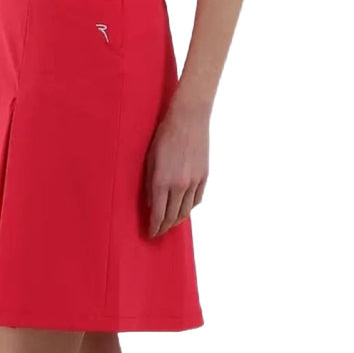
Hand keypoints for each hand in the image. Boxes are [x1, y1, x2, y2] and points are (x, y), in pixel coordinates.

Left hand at [144, 99, 209, 237]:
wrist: (189, 118)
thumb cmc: (164, 136)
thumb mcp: (149, 160)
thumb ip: (149, 184)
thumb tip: (151, 204)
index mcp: (162, 181)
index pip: (158, 214)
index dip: (154, 227)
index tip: (151, 234)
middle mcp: (179, 185)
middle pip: (172, 216)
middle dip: (164, 227)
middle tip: (159, 232)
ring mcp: (194, 182)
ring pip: (186, 211)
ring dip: (177, 221)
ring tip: (170, 224)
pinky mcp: (204, 176)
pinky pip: (197, 200)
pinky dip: (189, 208)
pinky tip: (184, 209)